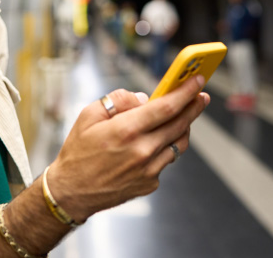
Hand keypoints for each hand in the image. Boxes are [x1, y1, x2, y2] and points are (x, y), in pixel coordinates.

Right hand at [47, 76, 209, 221]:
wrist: (71, 191)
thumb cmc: (78, 152)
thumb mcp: (89, 115)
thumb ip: (118, 100)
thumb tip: (144, 98)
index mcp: (126, 130)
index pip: (166, 107)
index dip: (185, 92)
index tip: (197, 81)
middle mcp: (141, 151)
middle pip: (180, 124)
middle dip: (194, 106)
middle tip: (201, 96)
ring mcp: (148, 170)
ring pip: (178, 143)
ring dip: (184, 127)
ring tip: (183, 116)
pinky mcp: (150, 183)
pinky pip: (166, 160)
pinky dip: (165, 147)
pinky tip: (156, 142)